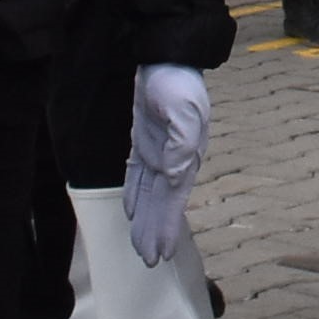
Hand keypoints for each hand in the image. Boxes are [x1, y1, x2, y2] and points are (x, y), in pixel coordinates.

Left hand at [123, 64, 210, 268]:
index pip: (174, 200)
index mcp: (185, 156)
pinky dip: (136, 194)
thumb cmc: (177, 82)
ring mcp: (159, 150)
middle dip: (155, 232)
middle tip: (148, 262)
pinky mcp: (145, 140)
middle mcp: (174, 158)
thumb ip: (183, 144)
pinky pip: (139, 174)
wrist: (166, 56)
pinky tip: (133, 210)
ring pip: (151, 193)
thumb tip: (176, 176)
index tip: (162, 253)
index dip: (168, 227)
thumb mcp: (184, 111)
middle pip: (162, 204)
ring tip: (141, 245)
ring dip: (146, 219)